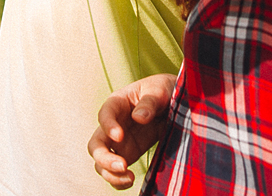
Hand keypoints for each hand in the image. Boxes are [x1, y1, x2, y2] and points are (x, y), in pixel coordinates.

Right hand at [88, 73, 175, 188]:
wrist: (176, 102)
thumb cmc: (164, 90)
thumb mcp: (159, 89)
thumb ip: (149, 102)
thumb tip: (139, 118)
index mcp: (118, 103)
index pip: (105, 114)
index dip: (108, 126)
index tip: (120, 136)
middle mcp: (113, 124)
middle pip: (96, 143)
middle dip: (103, 157)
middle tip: (123, 165)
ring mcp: (119, 142)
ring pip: (101, 162)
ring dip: (110, 173)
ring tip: (129, 177)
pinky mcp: (129, 154)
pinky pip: (115, 172)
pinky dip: (118, 181)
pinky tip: (130, 181)